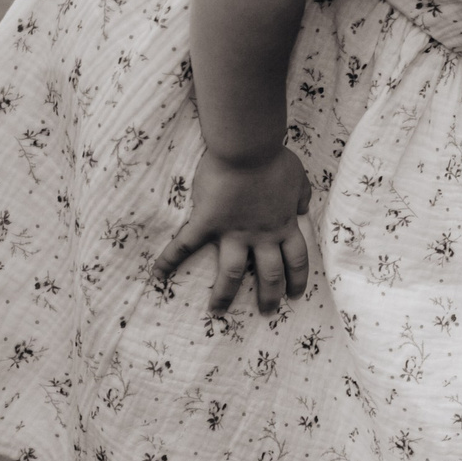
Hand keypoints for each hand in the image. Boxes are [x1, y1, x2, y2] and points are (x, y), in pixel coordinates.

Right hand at [152, 145, 315, 315]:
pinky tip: (158, 276)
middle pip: (270, 274)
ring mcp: (234, 231)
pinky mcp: (207, 222)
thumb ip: (300, 196)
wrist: (248, 148)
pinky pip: (186, 245)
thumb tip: (303, 207)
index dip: (299, 279)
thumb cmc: (274, 160)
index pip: (297, 259)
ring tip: (218, 312)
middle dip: (270, 296)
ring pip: (232, 272)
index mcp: (284, 225)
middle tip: (268, 311)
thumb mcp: (298, 179)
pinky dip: (170, 260)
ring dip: (225, 294)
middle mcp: (262, 235)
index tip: (296, 294)